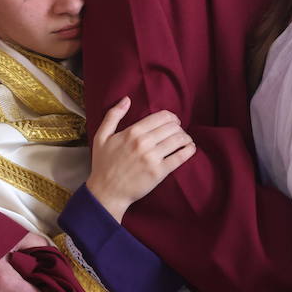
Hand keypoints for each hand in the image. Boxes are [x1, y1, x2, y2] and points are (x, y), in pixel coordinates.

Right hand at [86, 97, 195, 220]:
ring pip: (179, 140)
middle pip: (172, 127)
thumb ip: (113, 115)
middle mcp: (144, 143)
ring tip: (186, 140)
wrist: (106, 192)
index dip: (172, 117)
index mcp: (132, 132)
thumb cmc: (103, 165)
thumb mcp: (101, 137)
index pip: (162, 117)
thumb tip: (126, 99)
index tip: (174, 122)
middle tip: (179, 132)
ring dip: (186, 138)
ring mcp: (152, 158)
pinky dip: (189, 150)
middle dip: (179, 128)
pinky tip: (190, 148)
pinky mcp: (159, 172)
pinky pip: (180, 157)